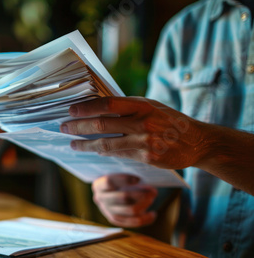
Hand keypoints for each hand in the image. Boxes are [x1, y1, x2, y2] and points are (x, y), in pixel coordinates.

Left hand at [60, 97, 206, 169]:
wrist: (198, 142)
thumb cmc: (170, 120)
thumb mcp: (151, 106)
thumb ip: (128, 106)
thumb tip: (97, 106)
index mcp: (142, 105)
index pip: (107, 103)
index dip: (86, 107)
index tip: (71, 110)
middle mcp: (143, 122)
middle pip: (101, 124)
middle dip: (78, 126)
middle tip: (64, 127)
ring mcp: (145, 141)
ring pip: (106, 144)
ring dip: (85, 144)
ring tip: (73, 144)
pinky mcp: (147, 158)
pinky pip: (118, 155)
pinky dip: (103, 152)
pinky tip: (93, 150)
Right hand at [92, 174, 157, 227]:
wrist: (111, 191)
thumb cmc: (118, 179)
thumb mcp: (117, 173)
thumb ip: (127, 174)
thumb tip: (144, 174)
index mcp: (98, 185)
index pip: (109, 182)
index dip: (124, 180)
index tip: (139, 179)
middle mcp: (100, 198)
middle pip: (122, 198)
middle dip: (141, 194)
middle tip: (153, 191)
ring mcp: (107, 211)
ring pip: (129, 211)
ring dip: (145, 205)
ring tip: (152, 199)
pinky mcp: (115, 219)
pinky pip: (132, 222)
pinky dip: (145, 219)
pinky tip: (153, 214)